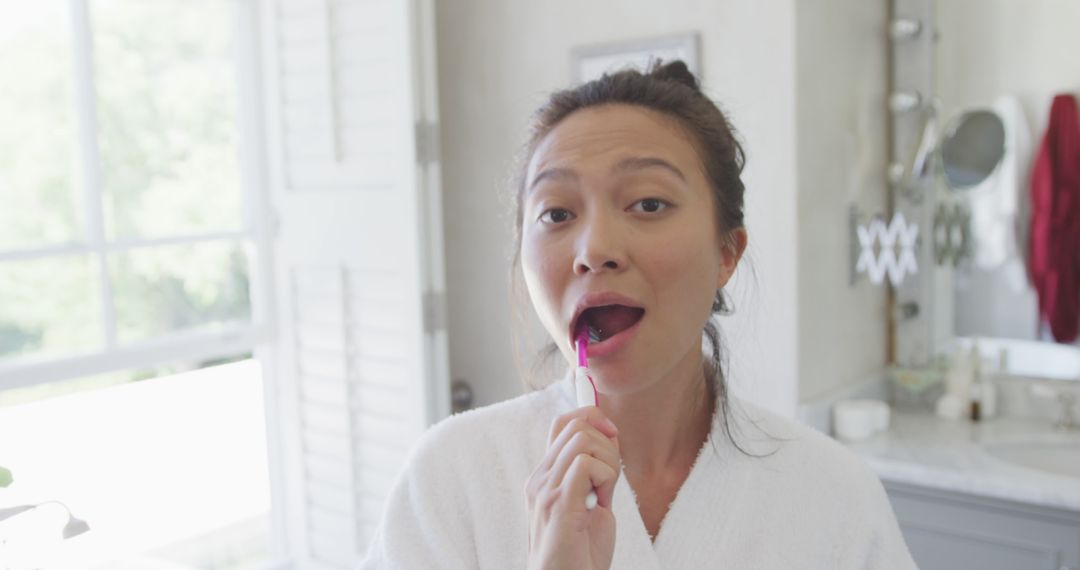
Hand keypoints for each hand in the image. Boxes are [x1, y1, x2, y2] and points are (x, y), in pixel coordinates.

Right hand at [524, 406, 620, 569]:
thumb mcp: (591, 503)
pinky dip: (606, 477)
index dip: (592, 417)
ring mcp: (546, 489)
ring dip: (608, 462)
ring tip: (605, 493)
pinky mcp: (559, 502)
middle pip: (576, 426)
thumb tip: (610, 438)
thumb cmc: (581, 554)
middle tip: (610, 478)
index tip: (612, 436)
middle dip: (607, 444)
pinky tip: (601, 502)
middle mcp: (540, 479)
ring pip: (583, 440)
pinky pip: (587, 464)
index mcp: (545, 477)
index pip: (563, 423)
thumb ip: (595, 472)